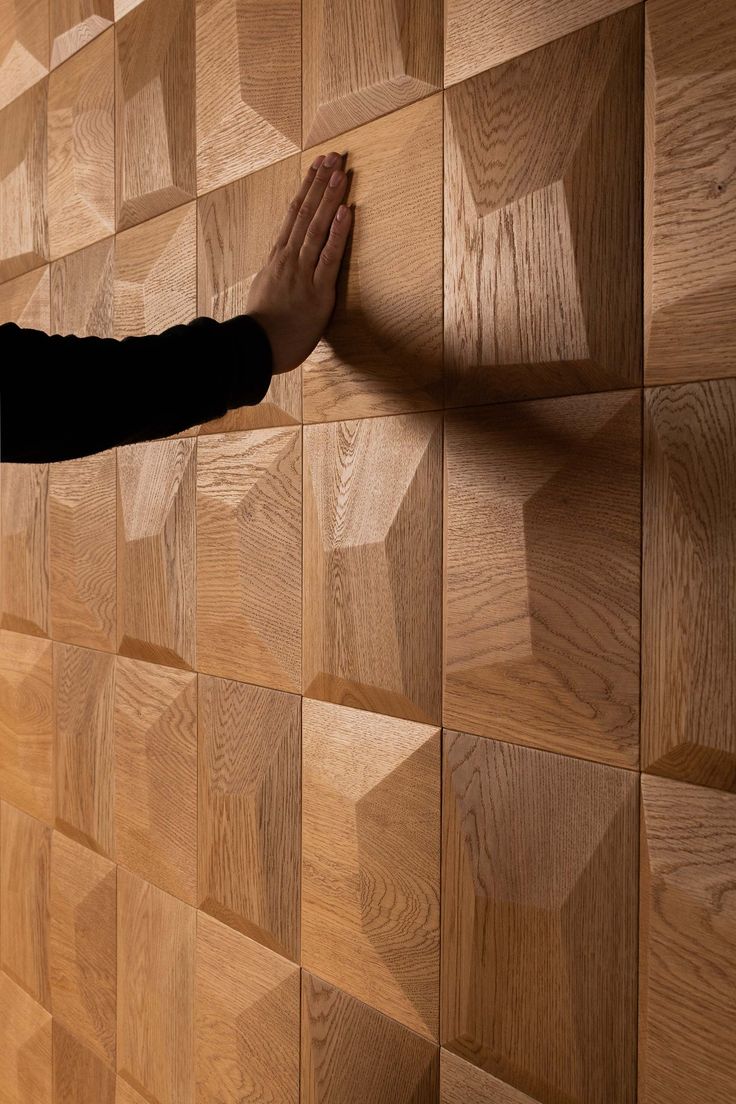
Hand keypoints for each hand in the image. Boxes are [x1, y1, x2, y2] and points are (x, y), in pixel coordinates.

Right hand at [247, 152, 352, 373]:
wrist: (255, 349)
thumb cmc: (261, 329)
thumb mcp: (265, 293)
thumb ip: (275, 275)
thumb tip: (280, 266)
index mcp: (277, 258)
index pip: (293, 214)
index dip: (307, 188)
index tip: (316, 166)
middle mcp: (289, 258)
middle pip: (306, 212)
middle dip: (321, 182)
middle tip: (334, 156)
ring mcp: (302, 272)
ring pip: (317, 227)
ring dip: (330, 198)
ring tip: (341, 172)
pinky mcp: (317, 290)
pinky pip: (329, 256)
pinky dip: (338, 232)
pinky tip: (346, 211)